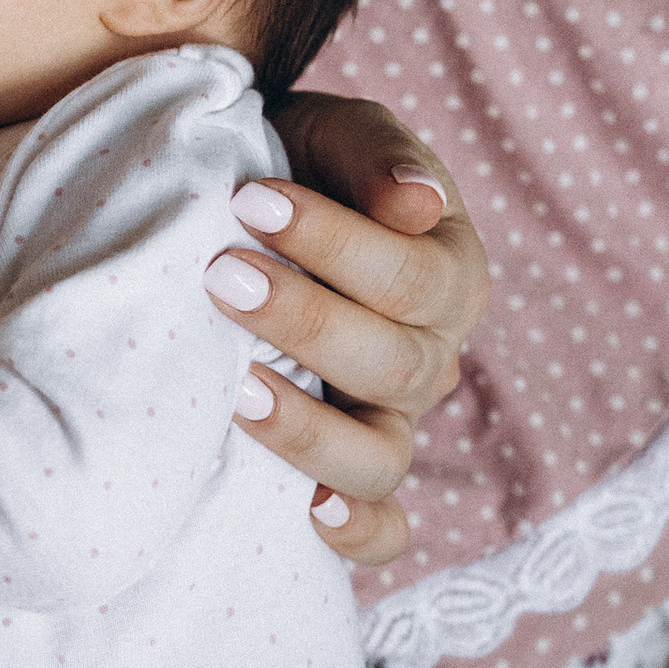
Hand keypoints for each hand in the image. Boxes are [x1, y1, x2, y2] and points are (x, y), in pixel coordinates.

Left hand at [203, 96, 488, 566]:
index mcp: (447, 271)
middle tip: (221, 276)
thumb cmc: (300, 165)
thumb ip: (375, 156)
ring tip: (234, 392)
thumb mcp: (336, 136)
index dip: (336, 244)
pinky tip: (311, 516)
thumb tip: (417, 203)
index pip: (411, 276)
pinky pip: (382, 529)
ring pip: (381, 456)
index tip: (251, 200)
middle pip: (394, 365)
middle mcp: (431, 356)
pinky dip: (359, 531)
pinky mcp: (353, 474)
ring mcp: (392, 422)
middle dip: (305, 321)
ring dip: (310, 430)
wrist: (249, 216)